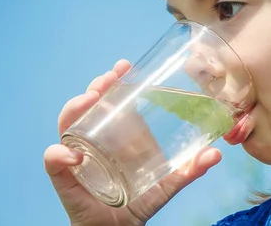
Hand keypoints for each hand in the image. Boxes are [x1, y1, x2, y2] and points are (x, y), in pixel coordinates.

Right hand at [43, 59, 221, 225]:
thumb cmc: (139, 203)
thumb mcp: (167, 183)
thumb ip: (189, 170)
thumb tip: (216, 153)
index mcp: (117, 135)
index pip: (111, 100)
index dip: (115, 81)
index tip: (125, 66)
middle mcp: (94, 140)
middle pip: (88, 105)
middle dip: (96, 87)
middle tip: (109, 78)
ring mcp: (77, 156)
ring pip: (68, 125)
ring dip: (74, 108)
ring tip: (89, 100)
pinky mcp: (66, 179)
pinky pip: (54, 162)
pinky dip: (58, 155)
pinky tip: (72, 155)